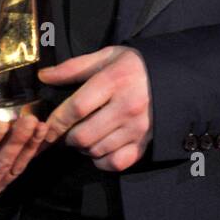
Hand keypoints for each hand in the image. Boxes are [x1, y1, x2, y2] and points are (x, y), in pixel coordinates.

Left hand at [37, 45, 151, 170]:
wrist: (175, 77)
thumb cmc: (135, 65)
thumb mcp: (106, 56)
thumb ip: (73, 67)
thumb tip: (43, 77)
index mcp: (115, 80)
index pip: (77, 107)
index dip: (56, 120)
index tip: (46, 126)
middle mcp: (128, 106)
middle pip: (84, 135)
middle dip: (67, 137)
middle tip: (67, 131)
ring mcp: (138, 128)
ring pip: (97, 151)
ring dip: (83, 148)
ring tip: (84, 136)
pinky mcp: (145, 143)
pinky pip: (116, 163)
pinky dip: (102, 161)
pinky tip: (100, 148)